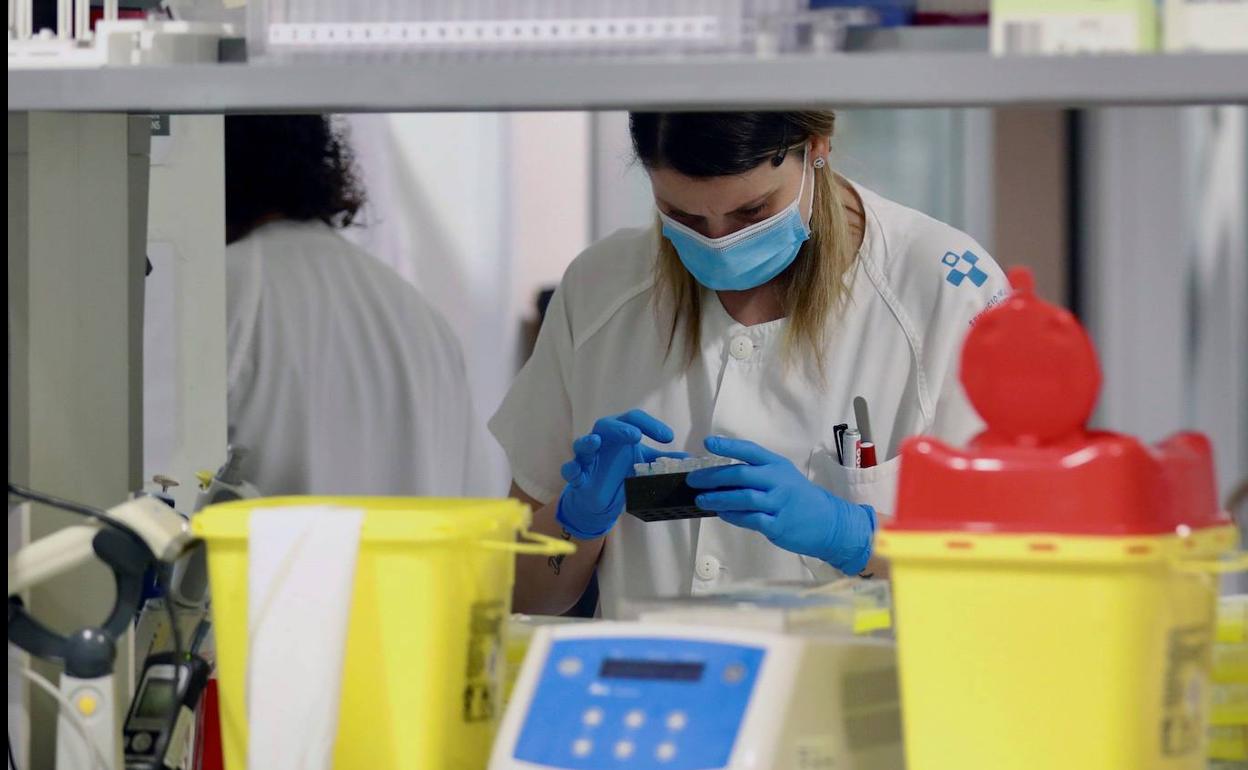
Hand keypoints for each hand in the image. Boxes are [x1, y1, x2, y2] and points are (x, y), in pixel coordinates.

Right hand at [556, 410, 683, 539]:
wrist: (601, 499)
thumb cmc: (620, 473)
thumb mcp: (644, 466)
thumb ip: (663, 461)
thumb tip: (690, 460)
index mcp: (620, 433)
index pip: (634, 419)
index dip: (651, 425)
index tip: (669, 438)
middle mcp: (602, 440)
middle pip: (607, 425)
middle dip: (620, 428)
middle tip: (636, 435)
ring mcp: (587, 457)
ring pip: (582, 444)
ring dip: (588, 442)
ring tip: (595, 442)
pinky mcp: (577, 474)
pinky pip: (570, 469)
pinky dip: (572, 469)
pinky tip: (577, 472)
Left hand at [686, 436, 875, 574]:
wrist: (828, 522)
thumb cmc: (798, 497)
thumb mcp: (783, 475)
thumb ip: (757, 473)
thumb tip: (719, 475)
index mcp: (777, 465)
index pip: (749, 450)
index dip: (727, 446)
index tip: (707, 443)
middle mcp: (778, 481)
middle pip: (740, 476)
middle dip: (712, 477)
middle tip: (693, 480)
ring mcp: (779, 503)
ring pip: (742, 499)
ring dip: (718, 499)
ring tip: (701, 500)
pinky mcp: (777, 525)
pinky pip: (749, 519)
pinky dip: (732, 516)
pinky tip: (721, 514)